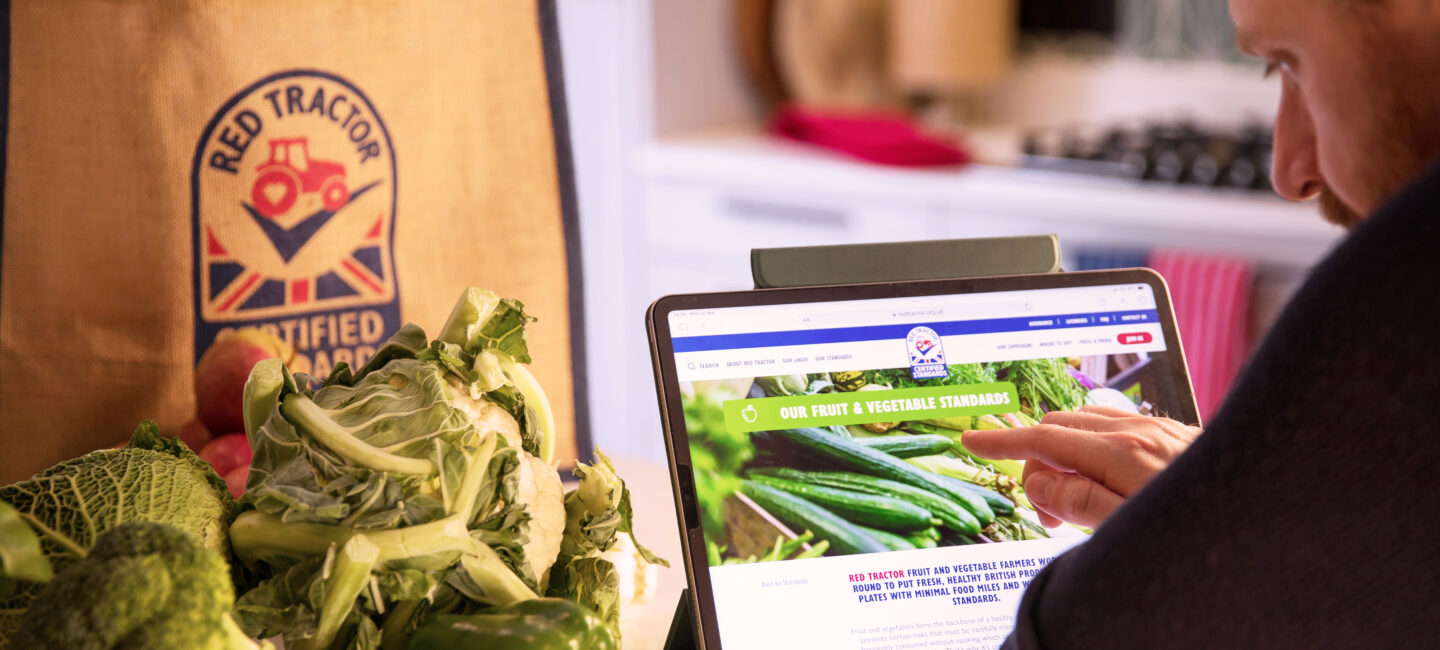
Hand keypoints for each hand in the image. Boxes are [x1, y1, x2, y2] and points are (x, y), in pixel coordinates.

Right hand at [961, 406, 1200, 528]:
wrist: (1278, 514)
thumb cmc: (1206, 533)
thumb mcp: (1129, 531)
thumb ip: (1079, 503)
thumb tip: (1041, 483)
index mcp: (1123, 450)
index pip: (1044, 437)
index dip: (1003, 440)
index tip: (972, 440)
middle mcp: (1142, 431)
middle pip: (1062, 426)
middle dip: (1037, 459)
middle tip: (1046, 512)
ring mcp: (1163, 430)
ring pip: (1091, 426)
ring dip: (1068, 454)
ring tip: (1077, 504)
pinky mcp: (1179, 439)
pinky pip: (1120, 431)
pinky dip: (1097, 449)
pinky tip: (1109, 480)